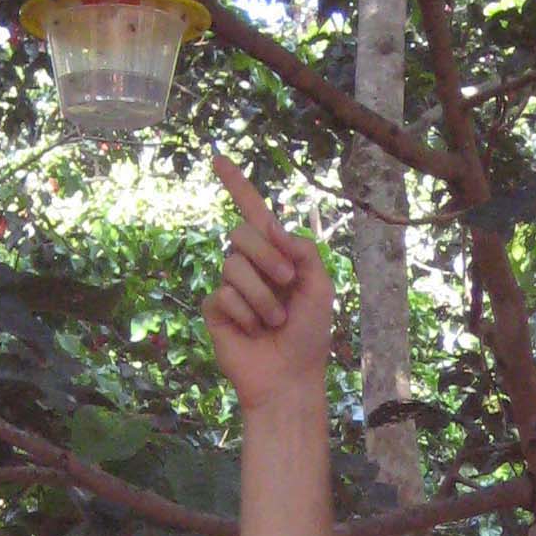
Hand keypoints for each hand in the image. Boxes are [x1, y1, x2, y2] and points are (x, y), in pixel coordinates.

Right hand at [202, 154, 334, 412]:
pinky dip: (246, 314)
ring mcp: (230, 286)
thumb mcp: (319, 286)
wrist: (291, 377)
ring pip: (234, 265)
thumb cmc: (309, 335)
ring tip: (274, 322)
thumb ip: (301, 249)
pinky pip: (224, 294)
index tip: (217, 158)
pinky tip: (254, 332)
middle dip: (268, 257)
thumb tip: (270, 222)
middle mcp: (250, 266)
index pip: (254, 214)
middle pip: (242, 233)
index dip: (237, 186)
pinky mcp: (215, 309)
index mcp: (277, 256)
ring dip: (263, 296)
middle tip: (287, 285)